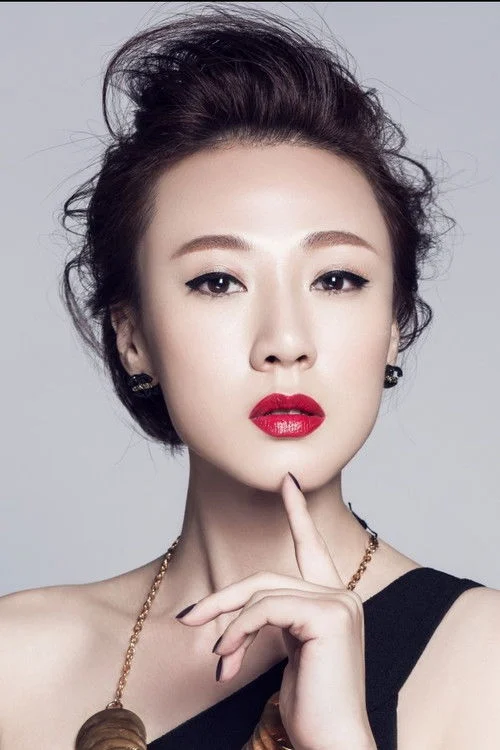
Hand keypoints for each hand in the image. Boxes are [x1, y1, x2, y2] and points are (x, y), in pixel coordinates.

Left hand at [175, 472, 375, 749]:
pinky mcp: (328, 616)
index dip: (298, 513)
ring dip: (227, 623)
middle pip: (267, 577)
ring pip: (262, 591)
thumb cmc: (313, 707)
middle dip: (224, 598)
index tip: (287, 481)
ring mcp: (339, 603)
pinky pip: (266, 609)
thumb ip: (275, 621)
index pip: (312, 547)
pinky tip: (227, 657)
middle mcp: (341, 595)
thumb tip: (235, 615)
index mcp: (333, 601)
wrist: (334, 744)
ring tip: (215, 656)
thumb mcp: (290, 653)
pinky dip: (238, 631)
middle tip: (189, 618)